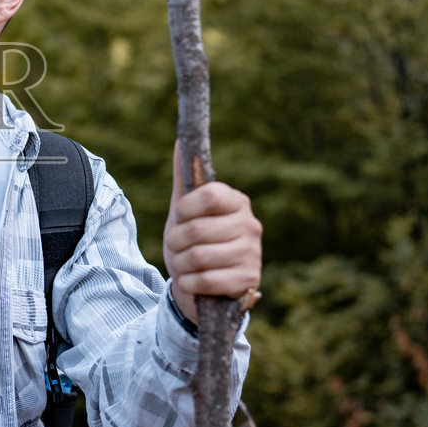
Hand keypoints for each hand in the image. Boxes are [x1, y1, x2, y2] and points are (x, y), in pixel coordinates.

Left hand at [163, 141, 262, 324]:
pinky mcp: (248, 280)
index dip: (184, 209)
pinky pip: (205, 280)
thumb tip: (180, 140)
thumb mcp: (184, 211)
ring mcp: (253, 253)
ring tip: (185, 264)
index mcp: (236, 201)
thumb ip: (184, 178)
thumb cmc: (193, 242)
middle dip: (175, 242)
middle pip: (196, 230)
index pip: (209, 194)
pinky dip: (189, 283)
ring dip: (180, 264)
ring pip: (198, 257)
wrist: (202, 286)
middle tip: (178, 246)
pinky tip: (193, 281)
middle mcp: (250, 224)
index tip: (179, 217)